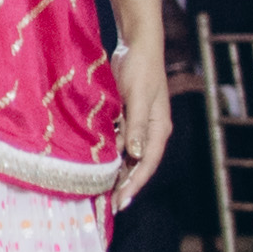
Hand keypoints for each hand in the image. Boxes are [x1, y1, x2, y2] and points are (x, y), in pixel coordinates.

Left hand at [111, 32, 170, 208]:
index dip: (134, 184)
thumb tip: (135, 155)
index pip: (147, 164)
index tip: (120, 202)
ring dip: (115, 173)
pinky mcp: (125, 118)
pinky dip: (108, 155)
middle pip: (138, 165)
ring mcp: (138, 125)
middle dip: (124, 185)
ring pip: (126, 156)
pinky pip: (117, 142)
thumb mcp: (137, 97)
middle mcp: (150, 132)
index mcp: (158, 129)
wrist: (136, 46)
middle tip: (107, 205)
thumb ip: (136, 126)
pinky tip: (93, 165)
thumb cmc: (140, 69)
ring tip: (98, 192)